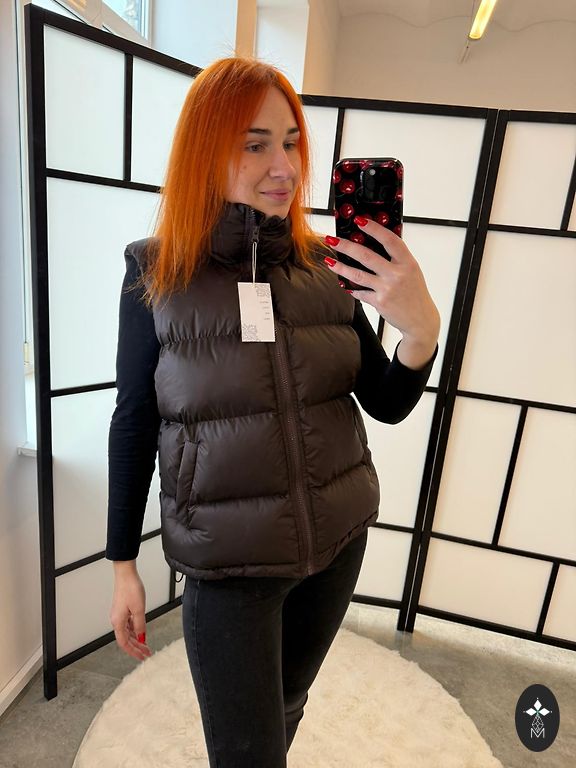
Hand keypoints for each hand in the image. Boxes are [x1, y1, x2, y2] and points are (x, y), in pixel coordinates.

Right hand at [110, 562, 151, 660]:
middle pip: (126, 639)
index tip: (142, 657)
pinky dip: (134, 631)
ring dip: (136, 640)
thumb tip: (141, 638)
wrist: (126, 574)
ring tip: (146, 645)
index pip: (124, 643)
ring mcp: (118, 615)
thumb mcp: (139, 609)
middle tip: (147, 653)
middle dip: (136, 647)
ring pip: (127, 632)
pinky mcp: (121, 609)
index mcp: (118, 622)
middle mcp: (116, 620)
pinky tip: (141, 632)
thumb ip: (140, 625)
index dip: (133, 652)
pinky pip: (127, 625)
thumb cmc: (131, 588)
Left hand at [323, 219, 439, 369]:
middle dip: (346, 246)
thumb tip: (375, 243)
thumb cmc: (415, 293)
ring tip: (329, 260)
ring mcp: (387, 289)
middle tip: (332, 239)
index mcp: (407, 263)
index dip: (374, 229)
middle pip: (366, 256)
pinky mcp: (379, 302)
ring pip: (357, 275)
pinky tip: (344, 284)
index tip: (359, 221)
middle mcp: (397, 274)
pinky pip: (360, 292)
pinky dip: (351, 288)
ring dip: (340, 267)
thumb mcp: (412, 271)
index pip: (389, 240)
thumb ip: (397, 258)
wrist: (420, 320)